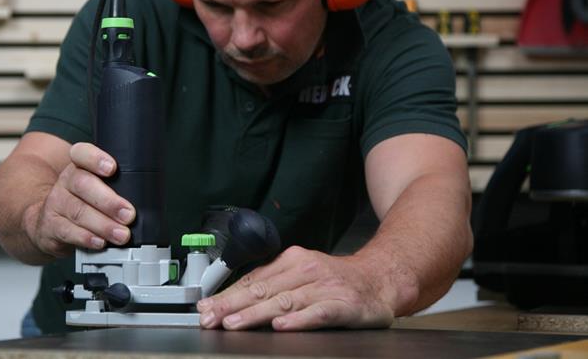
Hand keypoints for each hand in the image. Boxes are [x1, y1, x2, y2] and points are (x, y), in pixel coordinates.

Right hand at [24, 142, 135, 258]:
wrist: (50, 221)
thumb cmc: (84, 202)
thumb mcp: (96, 186)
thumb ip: (117, 186)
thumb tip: (148, 199)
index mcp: (79, 166)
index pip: (82, 154)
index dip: (96, 159)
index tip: (112, 168)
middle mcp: (66, 181)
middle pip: (83, 185)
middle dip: (109, 201)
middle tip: (129, 214)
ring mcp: (57, 203)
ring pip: (78, 211)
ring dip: (103, 225)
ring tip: (122, 235)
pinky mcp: (52, 226)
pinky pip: (68, 231)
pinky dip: (86, 238)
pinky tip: (100, 242)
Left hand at [196, 246, 395, 330]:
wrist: (382, 278)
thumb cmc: (337, 280)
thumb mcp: (303, 274)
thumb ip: (274, 285)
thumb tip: (233, 301)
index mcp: (292, 261)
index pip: (253, 280)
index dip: (226, 295)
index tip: (205, 307)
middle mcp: (306, 271)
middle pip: (262, 289)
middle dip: (231, 305)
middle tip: (210, 317)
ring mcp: (324, 287)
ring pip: (284, 301)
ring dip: (256, 313)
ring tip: (234, 323)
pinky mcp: (343, 304)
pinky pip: (317, 313)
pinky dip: (298, 320)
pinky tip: (282, 326)